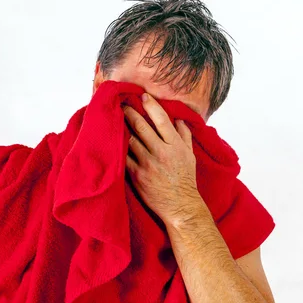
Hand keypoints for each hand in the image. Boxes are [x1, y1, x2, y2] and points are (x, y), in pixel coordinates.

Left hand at [122, 93, 201, 223]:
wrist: (180, 206)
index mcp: (175, 145)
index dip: (151, 105)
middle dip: (130, 112)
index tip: (143, 96)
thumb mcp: (190, 156)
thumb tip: (179, 120)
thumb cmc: (185, 181)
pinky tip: (112, 141)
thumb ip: (185, 136)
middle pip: (141, 126)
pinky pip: (124, 157)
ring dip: (122, 128)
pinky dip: (118, 148)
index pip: (162, 120)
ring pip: (130, 140)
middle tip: (121, 103)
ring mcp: (147, 164)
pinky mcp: (136, 176)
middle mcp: (161, 152)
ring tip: (114, 119)